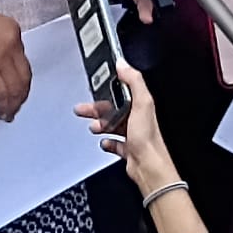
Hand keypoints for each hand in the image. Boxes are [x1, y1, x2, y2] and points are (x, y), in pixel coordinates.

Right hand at [74, 63, 177, 195]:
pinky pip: (115, 143)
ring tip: (92, 125)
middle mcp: (137, 119)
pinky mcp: (128, 149)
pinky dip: (107, 141)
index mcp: (141, 105)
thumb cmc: (148, 140)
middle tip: (83, 107)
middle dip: (97, 107)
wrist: (150, 168)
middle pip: (113, 108)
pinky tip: (104, 142)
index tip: (97, 82)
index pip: (123, 90)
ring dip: (100, 123)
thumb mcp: (142, 103)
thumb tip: (123, 64)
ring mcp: (133, 134)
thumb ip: (134, 81)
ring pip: (112, 124)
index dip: (109, 85)